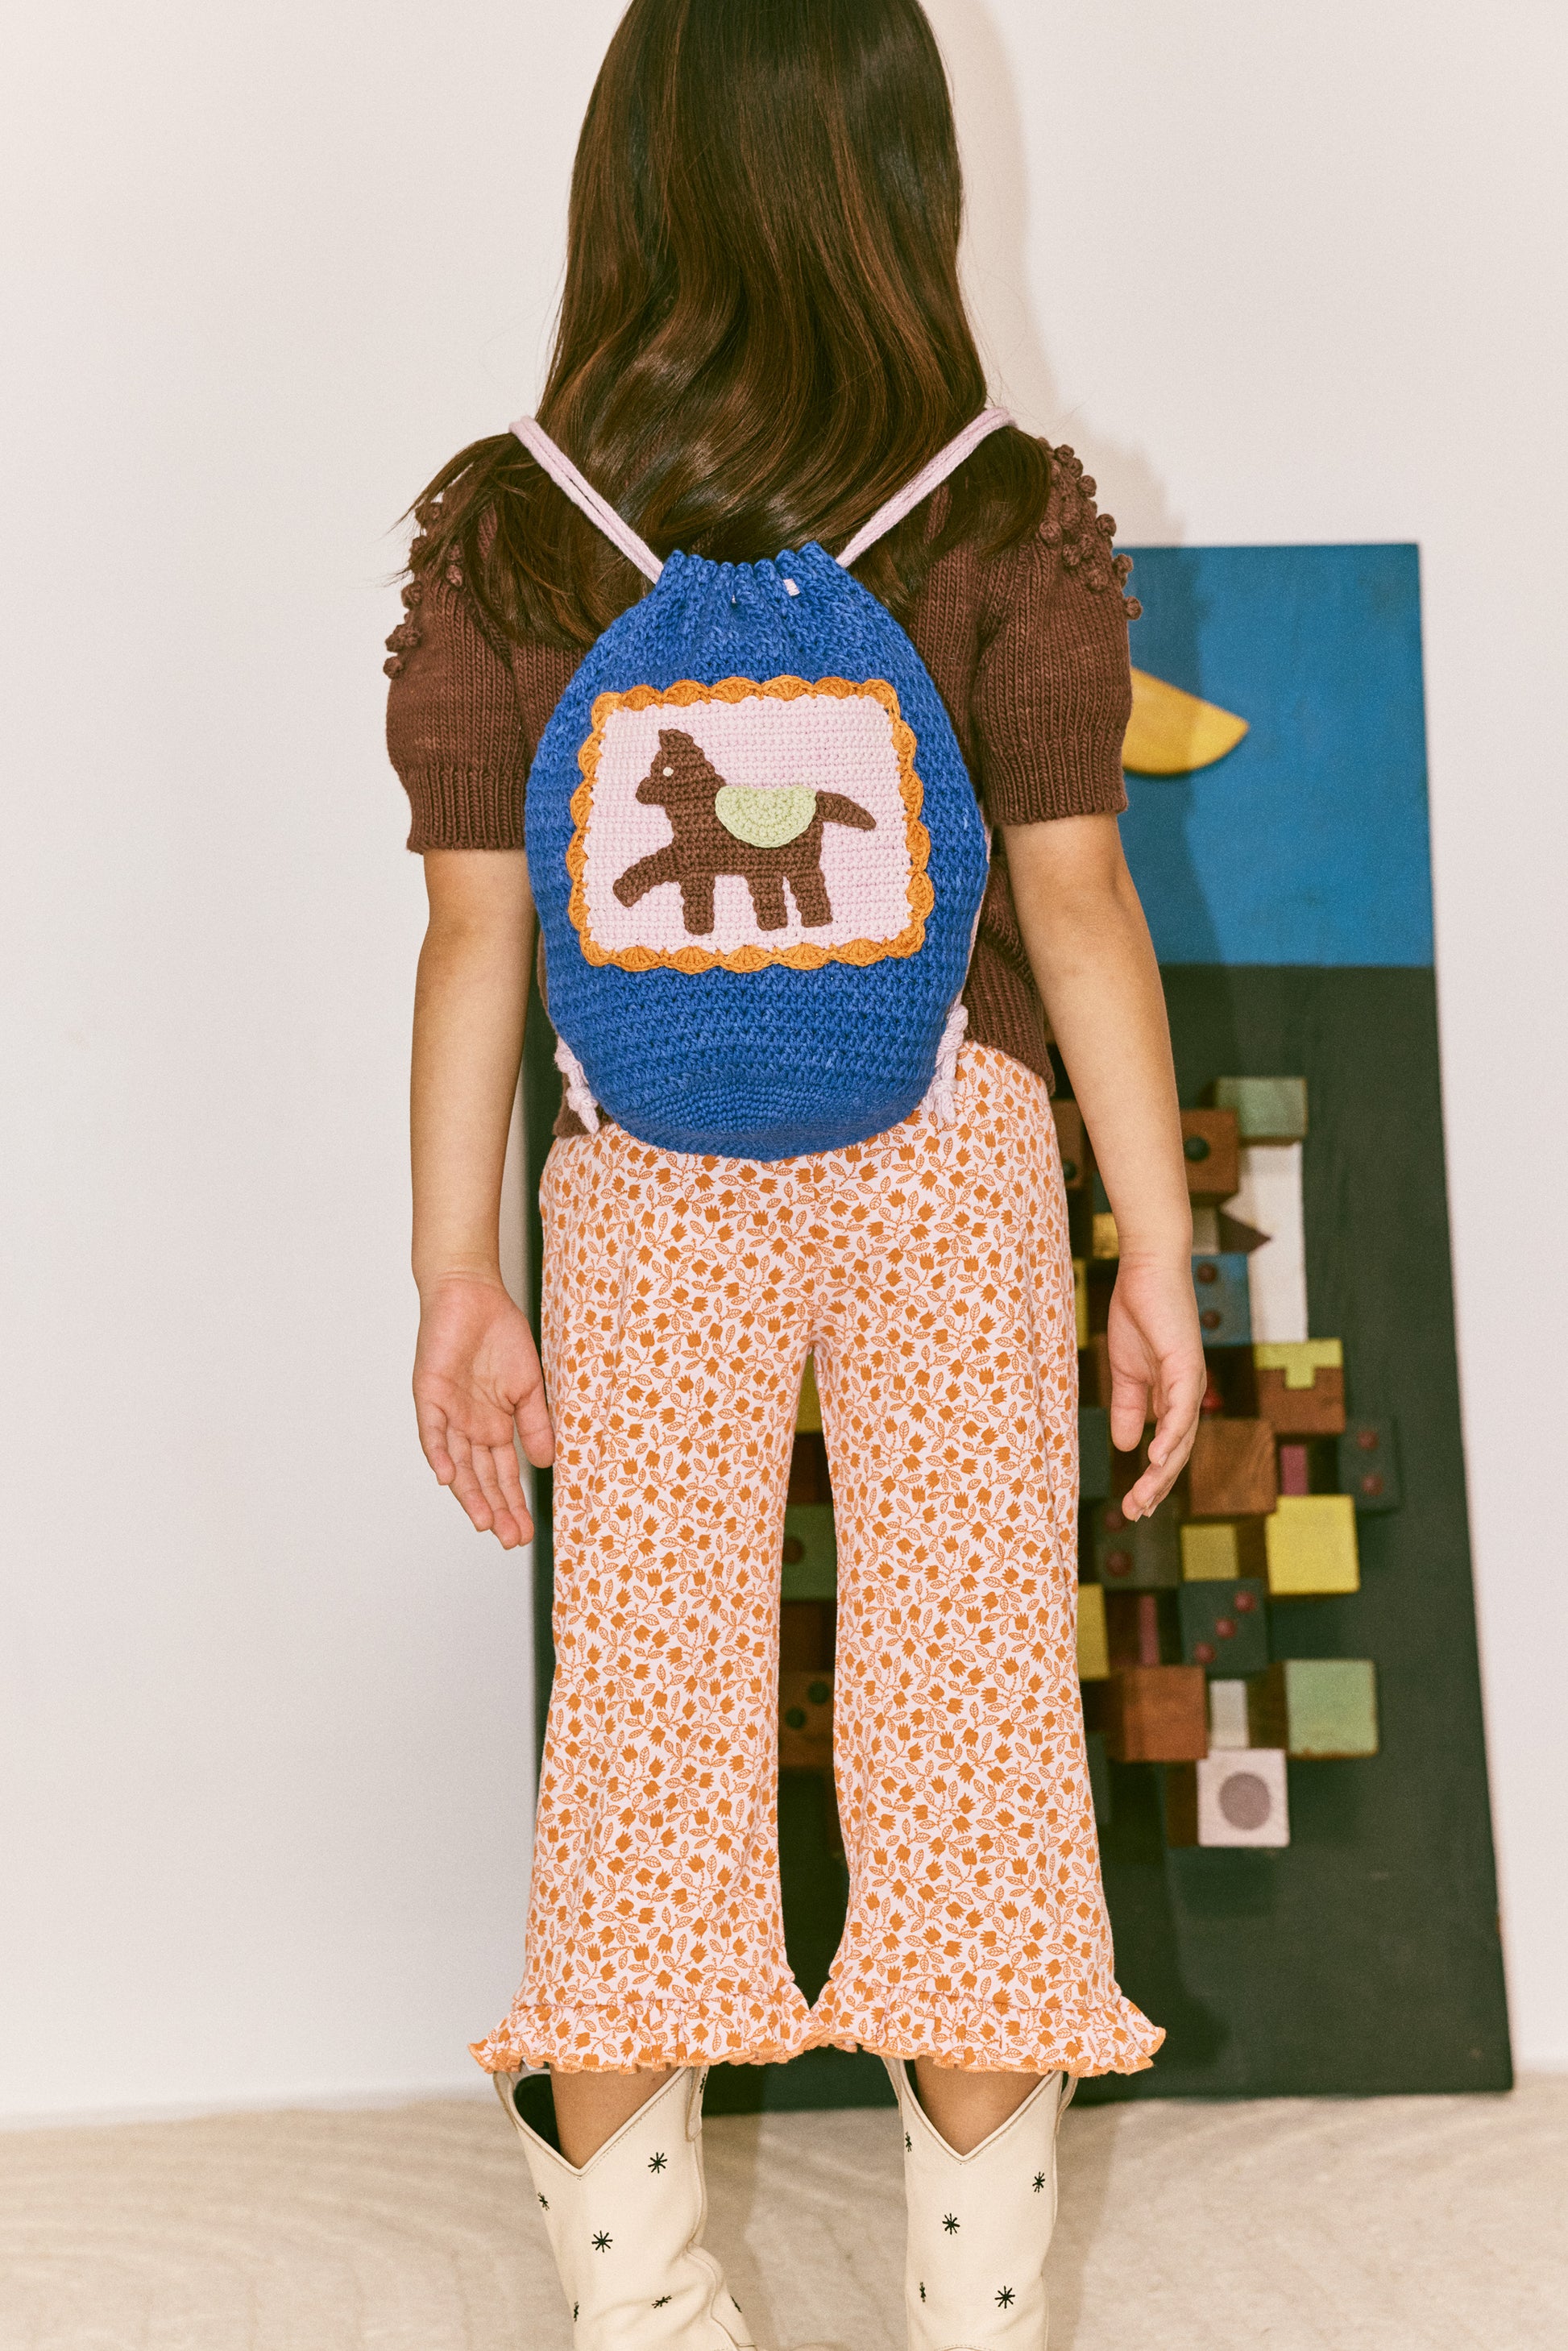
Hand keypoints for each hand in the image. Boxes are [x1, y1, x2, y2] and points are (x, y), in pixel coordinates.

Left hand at [413, 1273, 554, 1548]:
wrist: (473, 1294)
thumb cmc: (500, 1335)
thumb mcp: (528, 1386)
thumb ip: (534, 1424)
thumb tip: (546, 1464)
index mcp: (493, 1426)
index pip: (502, 1474)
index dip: (513, 1503)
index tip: (525, 1533)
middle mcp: (469, 1427)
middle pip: (481, 1478)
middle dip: (495, 1509)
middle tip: (509, 1540)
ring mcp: (448, 1414)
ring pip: (457, 1463)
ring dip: (469, 1493)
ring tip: (484, 1522)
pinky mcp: (430, 1395)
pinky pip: (431, 1431)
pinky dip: (438, 1454)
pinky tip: (448, 1477)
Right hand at [1103, 1254, 1204, 1518]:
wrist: (1147, 1270)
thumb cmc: (1139, 1313)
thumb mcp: (1126, 1371)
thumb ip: (1129, 1407)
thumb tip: (1127, 1447)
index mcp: (1174, 1396)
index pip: (1168, 1447)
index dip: (1154, 1478)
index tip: (1135, 1506)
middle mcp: (1189, 1394)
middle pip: (1178, 1452)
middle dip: (1157, 1486)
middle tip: (1136, 1513)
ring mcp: (1191, 1381)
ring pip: (1182, 1437)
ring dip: (1162, 1470)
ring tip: (1144, 1498)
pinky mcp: (1186, 1365)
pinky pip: (1180, 1408)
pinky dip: (1170, 1434)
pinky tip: (1155, 1457)